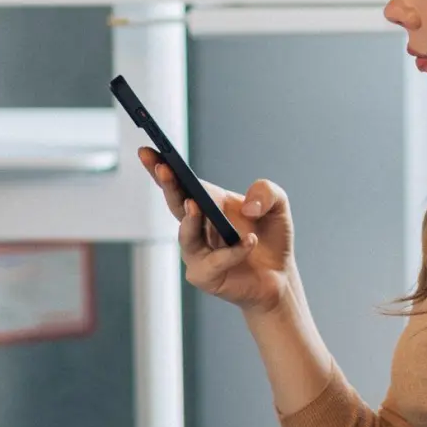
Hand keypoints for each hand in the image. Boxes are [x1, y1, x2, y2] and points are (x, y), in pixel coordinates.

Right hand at [137, 147, 300, 315]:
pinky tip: (249, 241)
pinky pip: (215, 262)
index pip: (180, 182)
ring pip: (186, 235)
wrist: (280, 276)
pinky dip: (233, 252)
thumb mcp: (278, 205)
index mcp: (208, 203)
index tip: (146, 150)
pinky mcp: (205, 276)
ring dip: (190, 220)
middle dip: (168, 185)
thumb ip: (267, 192)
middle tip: (164, 168)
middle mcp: (197, 226)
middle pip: (176, 203)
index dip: (160, 166)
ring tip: (194, 204)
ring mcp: (197, 252)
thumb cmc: (271, 238)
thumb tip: (247, 206)